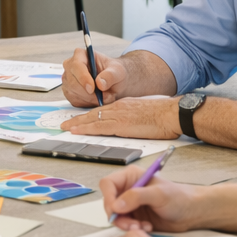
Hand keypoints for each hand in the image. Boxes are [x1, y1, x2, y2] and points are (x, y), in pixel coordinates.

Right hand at [62, 47, 132, 105]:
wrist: (114, 82)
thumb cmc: (114, 72)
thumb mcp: (118, 71)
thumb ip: (110, 75)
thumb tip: (99, 83)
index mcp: (80, 55)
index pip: (76, 66)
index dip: (83, 78)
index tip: (92, 89)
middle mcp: (70, 66)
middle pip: (73, 83)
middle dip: (90, 94)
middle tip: (106, 96)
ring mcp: (68, 80)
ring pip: (73, 94)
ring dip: (91, 99)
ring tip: (105, 96)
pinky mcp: (69, 92)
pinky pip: (75, 101)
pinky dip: (88, 103)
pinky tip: (97, 99)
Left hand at [62, 96, 180, 139]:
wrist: (172, 114)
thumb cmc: (164, 116)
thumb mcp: (145, 113)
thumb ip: (134, 117)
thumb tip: (130, 124)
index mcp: (124, 105)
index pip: (102, 110)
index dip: (89, 116)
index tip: (79, 120)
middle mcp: (118, 108)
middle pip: (93, 113)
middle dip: (78, 119)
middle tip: (65, 123)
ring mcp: (118, 115)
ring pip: (92, 119)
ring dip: (77, 124)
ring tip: (65, 127)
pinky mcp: (120, 124)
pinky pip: (98, 126)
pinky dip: (85, 129)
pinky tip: (76, 131)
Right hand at [97, 162, 204, 232]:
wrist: (192, 213)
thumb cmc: (179, 198)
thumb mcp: (158, 194)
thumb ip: (136, 197)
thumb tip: (116, 206)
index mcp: (130, 177)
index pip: (108, 184)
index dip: (108, 197)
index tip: (115, 210)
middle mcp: (127, 189)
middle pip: (109, 202)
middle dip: (118, 215)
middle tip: (131, 224)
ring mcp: (130, 204)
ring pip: (116, 215)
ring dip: (126, 224)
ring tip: (142, 227)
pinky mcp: (135, 217)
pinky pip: (125, 224)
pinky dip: (133, 228)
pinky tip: (147, 228)